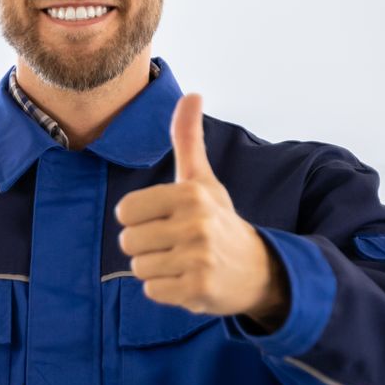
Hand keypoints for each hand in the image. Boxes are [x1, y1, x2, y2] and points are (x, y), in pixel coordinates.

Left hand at [112, 92, 288, 327]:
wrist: (258, 269)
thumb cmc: (220, 220)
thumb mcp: (202, 179)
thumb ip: (187, 138)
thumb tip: (191, 93)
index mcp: (190, 193)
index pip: (125, 211)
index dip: (140, 219)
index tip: (166, 220)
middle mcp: (195, 223)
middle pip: (128, 242)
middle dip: (147, 247)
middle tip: (177, 245)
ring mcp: (198, 258)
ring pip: (139, 268)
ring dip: (157, 269)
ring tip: (183, 261)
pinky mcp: (198, 288)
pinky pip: (152, 291)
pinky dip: (167, 290)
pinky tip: (189, 280)